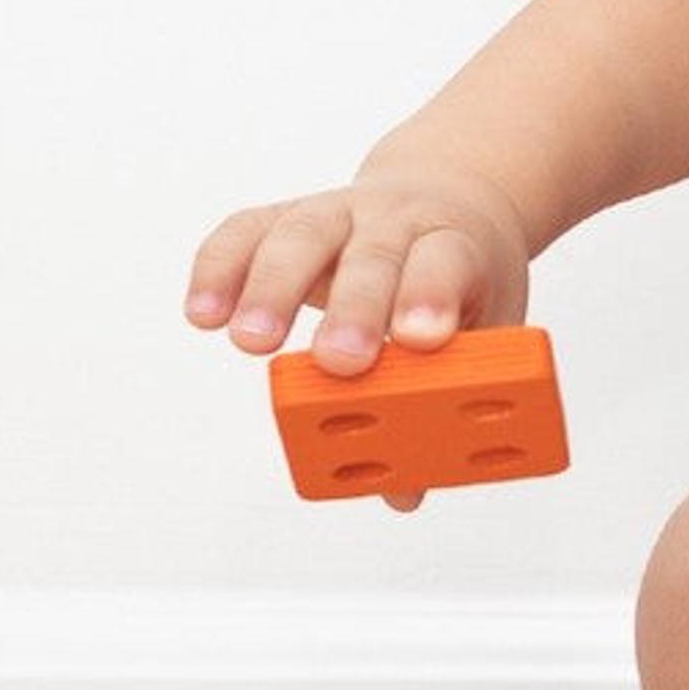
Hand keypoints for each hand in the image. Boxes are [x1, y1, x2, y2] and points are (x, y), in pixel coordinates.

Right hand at [185, 157, 530, 380]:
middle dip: (355, 308)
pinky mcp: (286, 216)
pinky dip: (219, 269)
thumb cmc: (465, 277)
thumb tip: (402, 493)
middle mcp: (396, 221)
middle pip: (375, 254)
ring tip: (252, 342)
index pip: (447, 261)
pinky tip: (203, 313)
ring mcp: (339, 213)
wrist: (448, 196)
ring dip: (272, 290)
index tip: (423, 339)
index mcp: (457, 244)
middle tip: (341, 362)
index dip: (433, 296)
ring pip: (302, 235)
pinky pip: (246, 232)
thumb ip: (451, 403)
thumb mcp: (485, 329)